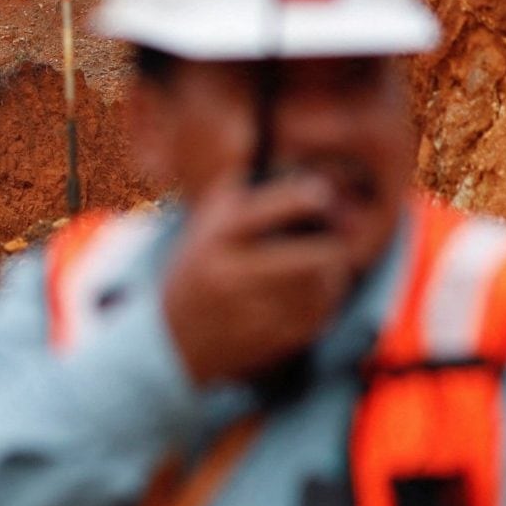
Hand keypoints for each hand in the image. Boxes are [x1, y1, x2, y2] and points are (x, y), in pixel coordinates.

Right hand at [160, 175, 357, 385]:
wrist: (167, 340)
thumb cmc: (199, 267)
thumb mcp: (205, 223)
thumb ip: (242, 190)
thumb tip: (298, 163)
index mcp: (215, 238)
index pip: (267, 210)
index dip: (305, 197)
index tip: (322, 194)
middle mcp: (230, 275)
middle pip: (311, 257)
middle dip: (334, 244)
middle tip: (338, 237)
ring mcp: (249, 313)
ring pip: (320, 290)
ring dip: (335, 275)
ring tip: (329, 265)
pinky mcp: (266, 342)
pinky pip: (317, 319)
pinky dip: (327, 303)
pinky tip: (318, 294)